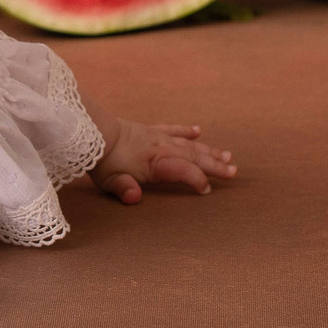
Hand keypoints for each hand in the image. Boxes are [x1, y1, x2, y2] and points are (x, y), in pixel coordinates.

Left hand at [93, 120, 234, 203]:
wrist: (93, 130)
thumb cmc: (102, 160)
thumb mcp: (110, 180)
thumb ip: (124, 190)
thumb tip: (134, 198)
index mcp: (155, 162)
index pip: (184, 171)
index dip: (197, 180)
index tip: (206, 190)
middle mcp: (162, 148)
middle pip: (194, 157)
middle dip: (215, 165)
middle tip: (234, 171)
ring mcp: (158, 137)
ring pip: (189, 144)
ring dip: (209, 150)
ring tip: (227, 155)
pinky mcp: (151, 130)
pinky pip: (173, 129)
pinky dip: (186, 131)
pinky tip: (198, 130)